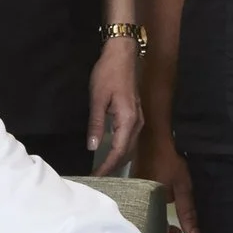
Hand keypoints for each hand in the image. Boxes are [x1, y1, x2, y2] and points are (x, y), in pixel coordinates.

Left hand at [86, 37, 143, 175]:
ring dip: (118, 160)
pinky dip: (121, 150)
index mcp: (128, 120)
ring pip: (130, 147)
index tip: (96, 177)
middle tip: (97, 178)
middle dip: (113, 167)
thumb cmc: (108, 73)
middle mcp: (137, 123)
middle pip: (127, 153)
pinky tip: (111, 153)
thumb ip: (96, 124)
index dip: (108, 166)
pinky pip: (130, 139)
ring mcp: (139, 119)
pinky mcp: (136, 115)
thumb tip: (93, 147)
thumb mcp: (97, 99)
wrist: (122, 55)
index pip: (119, 151)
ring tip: (103, 170)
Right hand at [137, 129, 200, 232]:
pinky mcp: (139, 196)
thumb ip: (188, 212)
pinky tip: (174, 228)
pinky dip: (162, 225)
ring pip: (153, 226)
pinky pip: (150, 217)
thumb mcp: (183, 186)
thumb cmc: (169, 159)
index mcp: (150, 206)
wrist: (152, 138)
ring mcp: (138, 201)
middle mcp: (140, 206)